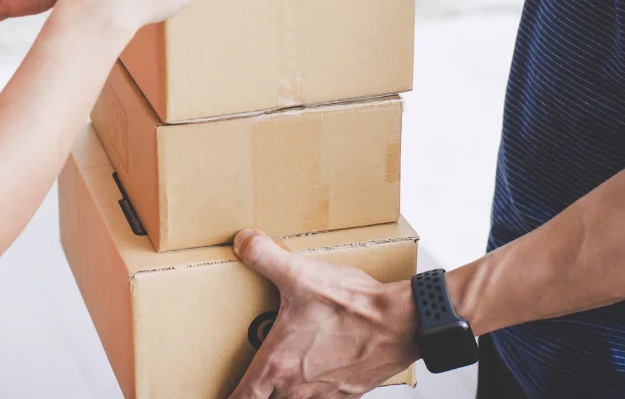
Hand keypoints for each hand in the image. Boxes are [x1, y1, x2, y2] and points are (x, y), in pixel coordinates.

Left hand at [229, 229, 420, 398]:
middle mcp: (296, 389)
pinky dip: (314, 388)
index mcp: (277, 365)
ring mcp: (323, 395)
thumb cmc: (352, 306)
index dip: (228, 397)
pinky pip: (322, 398)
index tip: (222, 391)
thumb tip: (242, 241)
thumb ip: (263, 256)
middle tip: (253, 378)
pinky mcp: (347, 394)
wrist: (401, 324)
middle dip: (258, 391)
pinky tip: (319, 366)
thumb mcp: (299, 273)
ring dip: (286, 390)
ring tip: (285, 371)